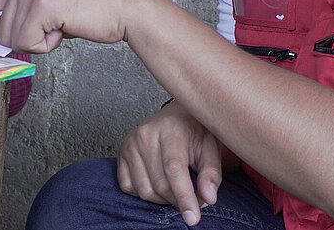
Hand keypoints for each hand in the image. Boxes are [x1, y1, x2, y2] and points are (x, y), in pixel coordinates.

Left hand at [0, 0, 156, 52]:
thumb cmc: (87, 10)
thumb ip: (16, 18)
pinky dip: (48, 44)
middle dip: (26, 40)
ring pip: (13, 40)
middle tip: (54, 28)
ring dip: (40, 42)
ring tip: (63, 26)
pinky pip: (28, 42)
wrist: (121, 5)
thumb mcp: (45, 14)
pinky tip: (65, 28)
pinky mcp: (41, 4)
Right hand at [117, 99, 233, 226]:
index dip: (184, 196)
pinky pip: (128, 187)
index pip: (174, 168)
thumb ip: (211, 172)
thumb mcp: (211, 147)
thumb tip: (208, 198)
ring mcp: (131, 144)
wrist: (176, 116)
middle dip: (178, 201)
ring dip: (163, 200)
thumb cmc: (194, 131)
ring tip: (177, 190)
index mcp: (170, 129)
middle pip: (159, 184)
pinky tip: (158, 185)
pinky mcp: (122, 154)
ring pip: (144, 190)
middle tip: (194, 201)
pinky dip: (145, 194)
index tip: (193, 217)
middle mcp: (146, 134)